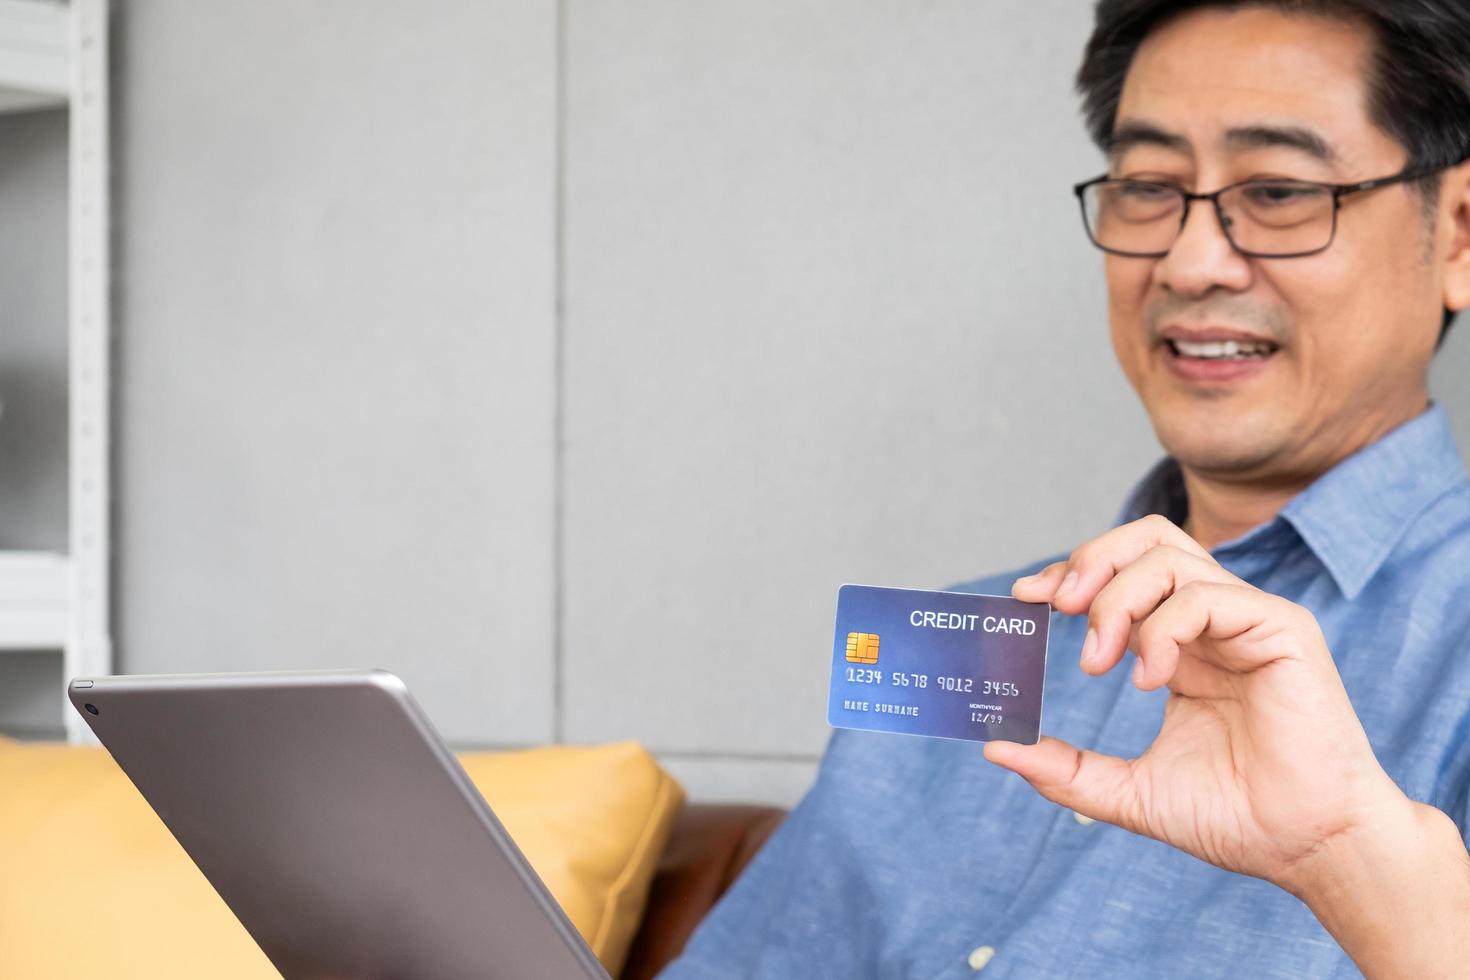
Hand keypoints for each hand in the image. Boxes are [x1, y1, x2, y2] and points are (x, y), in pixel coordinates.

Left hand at [984, 516, 1413, 895]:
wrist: (1309, 849)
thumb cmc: (1236, 818)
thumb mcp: (1130, 790)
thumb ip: (1066, 768)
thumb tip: (996, 748)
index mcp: (1184, 646)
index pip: (1123, 573)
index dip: (1073, 572)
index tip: (1025, 597)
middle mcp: (1216, 622)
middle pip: (1148, 538)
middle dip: (1091, 560)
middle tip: (1058, 609)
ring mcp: (1250, 620)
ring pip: (1170, 555)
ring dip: (1117, 599)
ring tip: (1100, 661)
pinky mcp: (1282, 630)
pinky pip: (1208, 595)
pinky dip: (1163, 627)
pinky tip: (1150, 678)